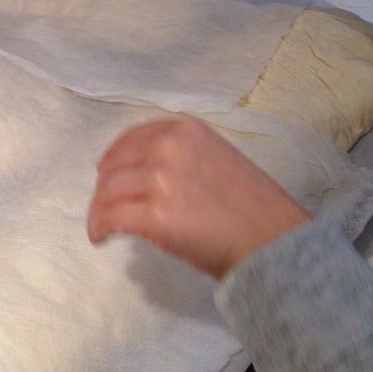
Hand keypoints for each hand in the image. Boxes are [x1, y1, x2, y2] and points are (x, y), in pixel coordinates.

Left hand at [87, 119, 310, 280]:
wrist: (273, 241)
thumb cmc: (254, 209)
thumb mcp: (218, 160)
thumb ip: (182, 157)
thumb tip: (147, 174)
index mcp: (186, 130)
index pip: (134, 137)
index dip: (115, 156)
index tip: (107, 171)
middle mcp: (169, 147)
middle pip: (116, 164)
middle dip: (104, 187)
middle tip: (103, 206)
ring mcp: (160, 179)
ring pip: (109, 191)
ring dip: (99, 210)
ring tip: (100, 227)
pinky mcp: (155, 215)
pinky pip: (111, 217)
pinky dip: (99, 227)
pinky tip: (101, 237)